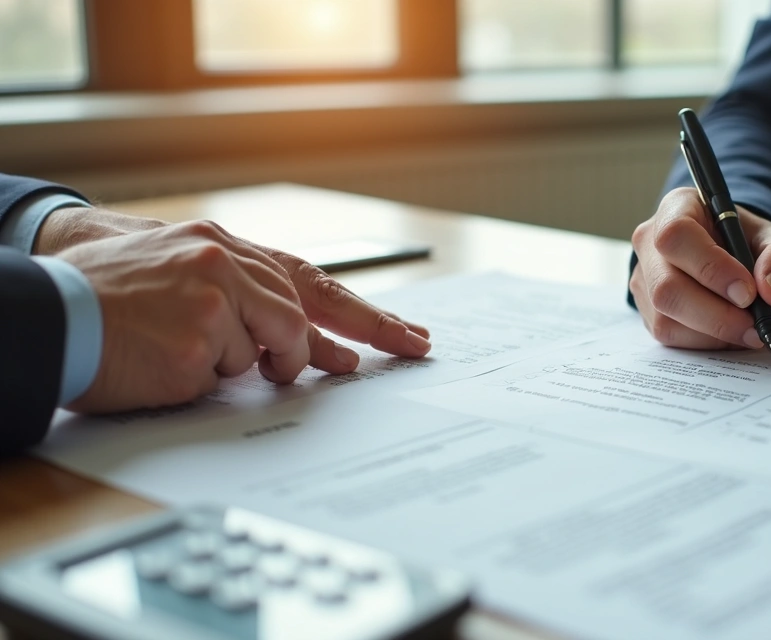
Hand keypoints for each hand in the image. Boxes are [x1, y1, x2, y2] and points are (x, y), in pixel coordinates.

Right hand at [37, 206, 430, 363]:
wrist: (45, 303)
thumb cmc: (110, 290)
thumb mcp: (183, 270)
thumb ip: (245, 294)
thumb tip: (310, 342)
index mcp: (225, 247)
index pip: (312, 282)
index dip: (364, 314)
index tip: (407, 337)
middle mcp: (224, 267)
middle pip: (299, 318)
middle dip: (314, 351)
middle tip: (360, 362)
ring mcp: (211, 307)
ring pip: (263, 353)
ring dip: (234, 365)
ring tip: (180, 348)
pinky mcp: (194, 348)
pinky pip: (222, 380)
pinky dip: (197, 381)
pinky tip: (161, 362)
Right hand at [630, 188, 770, 348]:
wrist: (729, 256)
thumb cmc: (746, 242)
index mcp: (677, 209)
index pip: (677, 236)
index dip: (710, 268)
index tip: (748, 292)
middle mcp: (650, 242)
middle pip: (666, 286)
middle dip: (716, 314)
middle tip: (754, 325)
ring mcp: (644, 278)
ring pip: (665, 318)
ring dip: (713, 333)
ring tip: (747, 329)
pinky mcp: (646, 310)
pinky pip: (669, 336)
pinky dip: (705, 342)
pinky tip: (729, 333)